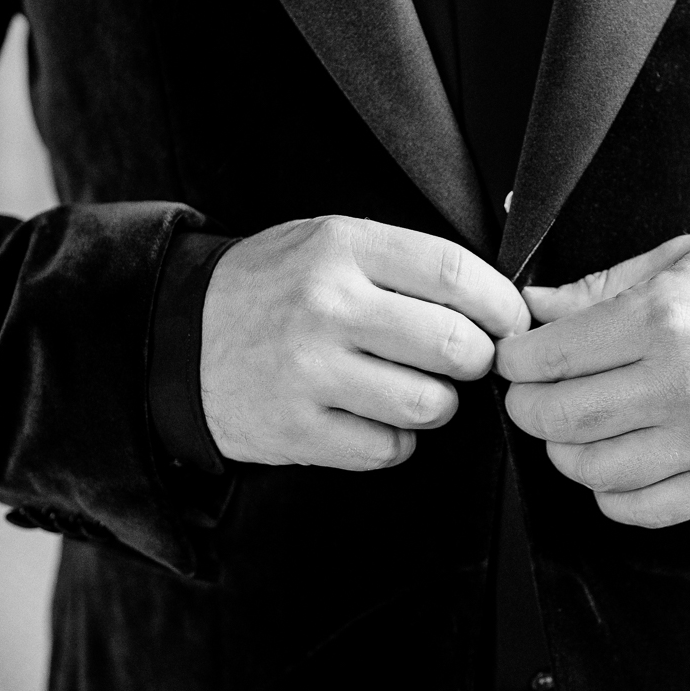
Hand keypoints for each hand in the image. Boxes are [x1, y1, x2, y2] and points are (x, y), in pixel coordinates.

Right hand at [201, 216, 528, 469]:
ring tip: (415, 388)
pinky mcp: (297, 429)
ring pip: (429, 404)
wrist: (178, 338)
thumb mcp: (329, 242)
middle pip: (455, 345)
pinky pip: (388, 447)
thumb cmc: (273, 288)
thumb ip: (405, 259)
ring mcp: (309, 372)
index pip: (455, 274)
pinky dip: (395, 438)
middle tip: (466, 360)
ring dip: (437, 403)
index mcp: (341, 246)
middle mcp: (325, 306)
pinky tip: (373, 415)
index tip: (512, 322)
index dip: (502, 305)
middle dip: (477, 360)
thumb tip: (502, 288)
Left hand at [495, 224, 689, 527]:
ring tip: (576, 421)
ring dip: (566, 448)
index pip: (549, 358)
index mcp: (665, 319)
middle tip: (533, 390)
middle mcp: (683, 386)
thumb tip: (532, 307)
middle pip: (559, 418)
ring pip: (590, 470)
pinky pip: (641, 509)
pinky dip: (610, 491)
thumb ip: (599, 288)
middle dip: (528, 405)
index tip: (516, 355)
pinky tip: (615, 460)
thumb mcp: (683, 256)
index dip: (516, 359)